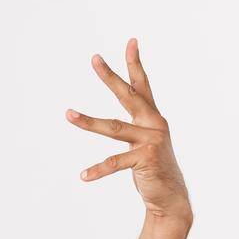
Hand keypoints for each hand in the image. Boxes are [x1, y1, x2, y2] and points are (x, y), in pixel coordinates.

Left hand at [65, 39, 190, 221]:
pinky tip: (83, 175)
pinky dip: (98, 170)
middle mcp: (154, 124)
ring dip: (88, 122)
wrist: (170, 197)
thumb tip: (114, 125)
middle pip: (127, 95)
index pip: (142, 85)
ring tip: (68, 114)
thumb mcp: (145, 143)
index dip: (135, 63)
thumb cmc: (153, 168)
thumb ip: (133, 130)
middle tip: (94, 59)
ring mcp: (151, 141)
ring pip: (113, 127)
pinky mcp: (146, 159)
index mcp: (152, 118)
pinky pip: (115, 162)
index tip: (131, 41)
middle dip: (110, 76)